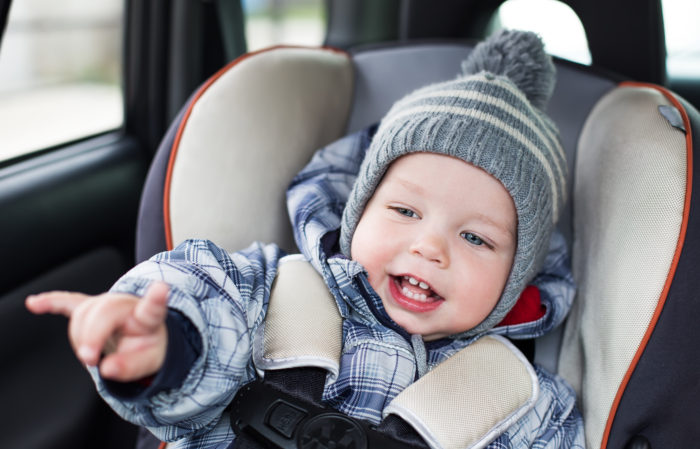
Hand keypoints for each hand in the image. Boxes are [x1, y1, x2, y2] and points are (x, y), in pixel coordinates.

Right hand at [25, 282, 169, 381]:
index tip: (160, 288)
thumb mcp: (149, 361)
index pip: (152, 308)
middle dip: (91, 336)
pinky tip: (34, 303)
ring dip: (80, 338)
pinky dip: (52, 303)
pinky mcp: (89, 306)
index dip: (156, 299)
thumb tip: (107, 370)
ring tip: (92, 354)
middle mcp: (126, 303)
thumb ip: (131, 367)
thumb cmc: (146, 345)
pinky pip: (68, 302)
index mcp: (147, 316)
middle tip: (90, 360)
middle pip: (103, 311)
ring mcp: (105, 302)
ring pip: (82, 314)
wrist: (141, 334)